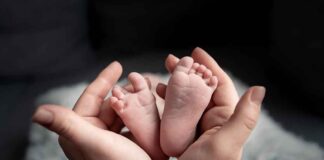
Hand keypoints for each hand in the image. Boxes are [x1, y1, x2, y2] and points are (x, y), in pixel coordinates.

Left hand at [32, 62, 150, 159]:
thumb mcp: (94, 143)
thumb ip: (68, 125)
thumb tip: (37, 112)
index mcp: (80, 131)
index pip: (91, 98)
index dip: (104, 80)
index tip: (118, 65)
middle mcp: (92, 133)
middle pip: (110, 102)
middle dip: (125, 91)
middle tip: (143, 80)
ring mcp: (110, 137)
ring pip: (122, 110)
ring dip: (135, 99)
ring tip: (149, 90)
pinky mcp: (125, 141)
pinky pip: (133, 119)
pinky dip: (141, 111)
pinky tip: (150, 104)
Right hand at [157, 47, 265, 158]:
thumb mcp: (226, 144)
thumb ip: (242, 118)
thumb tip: (260, 89)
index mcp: (225, 118)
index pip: (220, 84)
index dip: (209, 66)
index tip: (196, 51)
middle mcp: (213, 120)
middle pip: (201, 88)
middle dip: (187, 71)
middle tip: (172, 59)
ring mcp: (197, 126)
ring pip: (187, 98)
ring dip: (175, 84)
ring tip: (162, 73)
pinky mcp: (184, 134)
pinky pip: (176, 111)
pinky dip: (166, 100)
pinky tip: (156, 94)